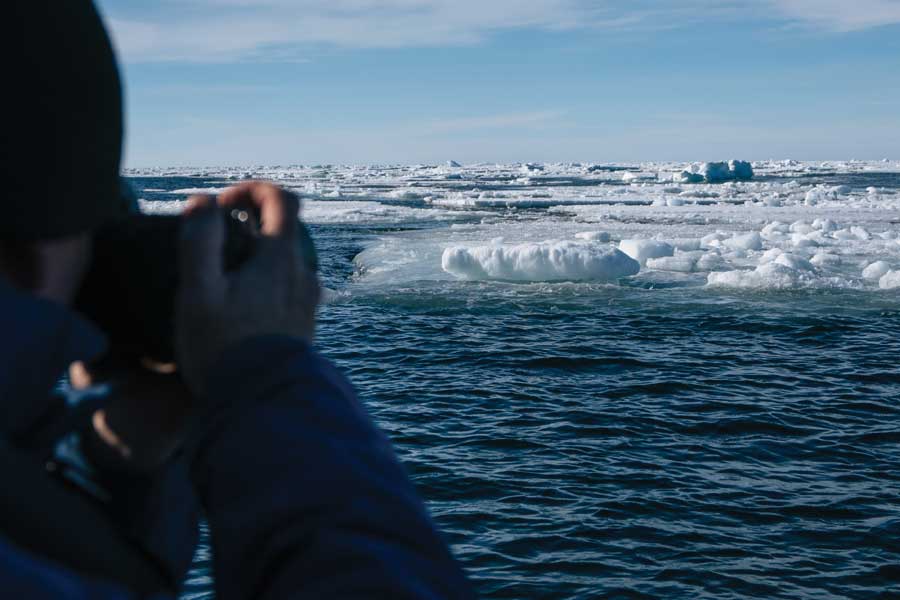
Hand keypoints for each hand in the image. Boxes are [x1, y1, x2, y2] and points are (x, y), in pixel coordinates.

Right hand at [175, 182, 319, 397]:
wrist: (262, 405)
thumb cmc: (224, 348)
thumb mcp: (199, 293)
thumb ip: (199, 242)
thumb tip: (202, 201)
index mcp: (281, 259)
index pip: (283, 199)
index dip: (252, 189)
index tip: (222, 206)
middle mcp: (303, 275)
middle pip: (286, 228)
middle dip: (250, 220)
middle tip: (215, 238)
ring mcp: (307, 300)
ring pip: (287, 259)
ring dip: (258, 253)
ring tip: (224, 275)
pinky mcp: (304, 324)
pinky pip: (289, 286)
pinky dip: (267, 279)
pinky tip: (241, 304)